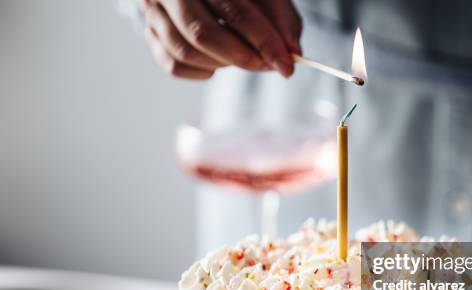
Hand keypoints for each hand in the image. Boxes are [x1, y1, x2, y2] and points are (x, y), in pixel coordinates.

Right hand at [139, 0, 301, 79]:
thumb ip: (282, 20)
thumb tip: (293, 55)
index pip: (235, 11)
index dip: (264, 42)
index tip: (286, 65)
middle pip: (203, 34)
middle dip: (242, 58)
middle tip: (267, 65)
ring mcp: (154, 9)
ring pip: (185, 52)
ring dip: (222, 64)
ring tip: (243, 56)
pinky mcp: (150, 31)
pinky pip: (173, 65)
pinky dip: (202, 71)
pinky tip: (218, 60)